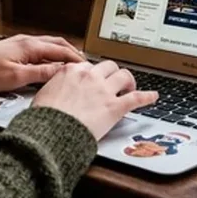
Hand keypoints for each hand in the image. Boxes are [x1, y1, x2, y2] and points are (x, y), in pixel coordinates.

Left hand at [0, 34, 84, 93]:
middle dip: (72, 53)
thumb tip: (62, 71)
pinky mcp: (15, 49)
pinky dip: (50, 55)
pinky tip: (50, 64)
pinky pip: (39, 49)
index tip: (88, 67)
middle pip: (57, 44)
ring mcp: (21, 44)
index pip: (61, 50)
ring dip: (62, 53)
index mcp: (31, 46)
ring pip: (48, 46)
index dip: (76, 59)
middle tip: (84, 64)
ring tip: (71, 64)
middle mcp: (28, 41)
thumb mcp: (17, 77)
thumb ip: (41, 73)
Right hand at [32, 60, 158, 139]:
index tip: (95, 79)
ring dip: (129, 81)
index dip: (93, 74)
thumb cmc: (44, 118)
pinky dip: (147, 97)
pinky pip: (136, 98)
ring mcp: (104, 90)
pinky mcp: (115, 106)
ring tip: (130, 87)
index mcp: (72, 71)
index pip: (88, 66)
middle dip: (112, 73)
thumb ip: (55, 87)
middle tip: (113, 82)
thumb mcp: (43, 94)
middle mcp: (90, 76)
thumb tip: (56, 91)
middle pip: (108, 66)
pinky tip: (153, 97)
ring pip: (124, 76)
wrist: (51, 131)